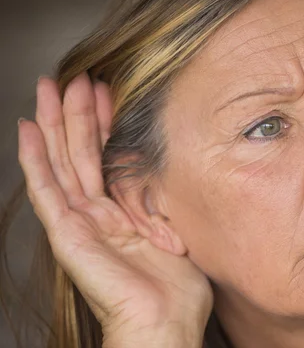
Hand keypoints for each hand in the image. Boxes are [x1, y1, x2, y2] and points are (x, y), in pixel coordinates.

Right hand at [18, 74, 212, 346]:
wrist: (164, 323)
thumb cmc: (176, 289)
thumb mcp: (178, 230)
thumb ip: (167, 200)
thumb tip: (178, 170)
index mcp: (122, 213)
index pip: (107, 158)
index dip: (105, 124)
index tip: (108, 90)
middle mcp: (97, 214)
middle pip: (81, 154)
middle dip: (78, 114)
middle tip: (76, 76)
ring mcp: (78, 223)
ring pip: (62, 162)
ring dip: (55, 123)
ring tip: (50, 86)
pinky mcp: (67, 234)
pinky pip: (47, 190)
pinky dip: (35, 159)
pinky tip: (27, 130)